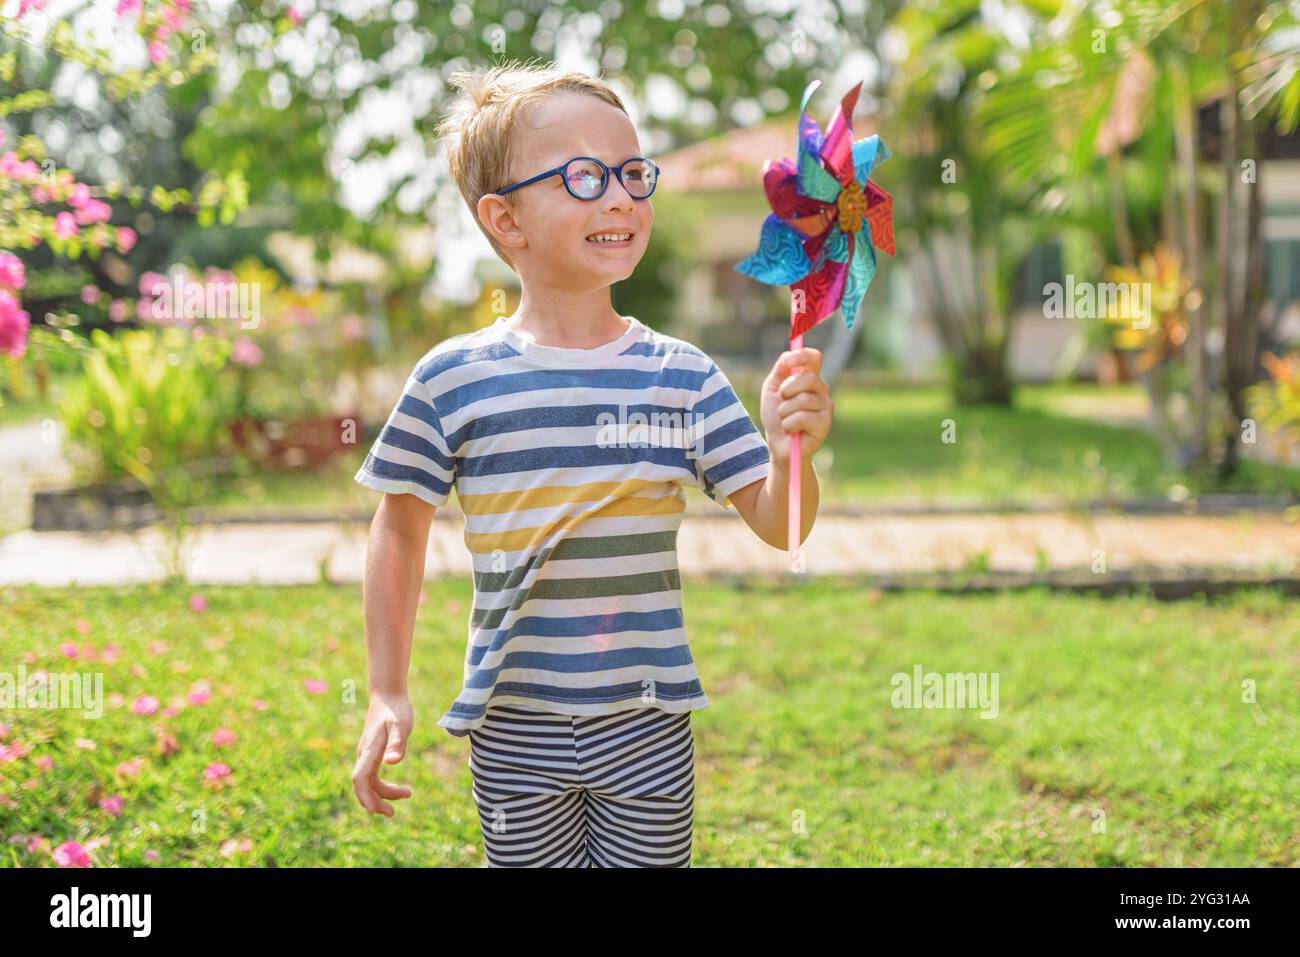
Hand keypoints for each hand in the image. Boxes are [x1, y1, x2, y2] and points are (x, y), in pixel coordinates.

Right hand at [352, 691, 413, 815]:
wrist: (388, 695)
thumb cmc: (396, 710)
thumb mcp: (401, 725)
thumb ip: (398, 743)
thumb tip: (392, 762)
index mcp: (369, 751)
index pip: (360, 779)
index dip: (366, 796)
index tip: (377, 810)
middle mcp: (364, 755)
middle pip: (362, 785)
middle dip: (374, 802)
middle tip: (392, 813)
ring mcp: (367, 755)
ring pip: (368, 782)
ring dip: (382, 794)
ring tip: (407, 794)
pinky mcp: (372, 754)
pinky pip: (373, 776)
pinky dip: (383, 786)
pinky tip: (399, 787)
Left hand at [760, 347, 833, 467]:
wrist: (778, 444)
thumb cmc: (776, 416)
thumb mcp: (772, 388)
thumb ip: (781, 368)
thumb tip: (789, 354)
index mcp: (810, 379)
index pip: (814, 358)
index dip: (802, 356)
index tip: (788, 362)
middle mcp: (822, 390)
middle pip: (810, 377)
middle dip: (788, 389)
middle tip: (782, 400)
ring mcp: (826, 406)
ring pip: (803, 399)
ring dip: (785, 411)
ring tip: (785, 420)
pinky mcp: (825, 424)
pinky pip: (802, 417)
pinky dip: (789, 425)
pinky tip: (791, 431)